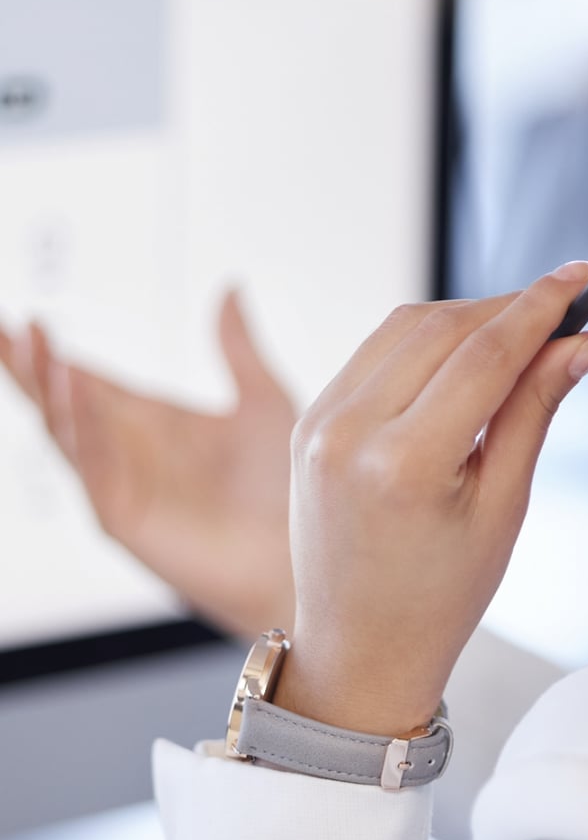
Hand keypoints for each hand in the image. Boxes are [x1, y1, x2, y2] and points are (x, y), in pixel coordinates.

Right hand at [0, 292, 295, 636]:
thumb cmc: (286, 488)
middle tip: (3, 326)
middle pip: (60, 402)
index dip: (52, 352)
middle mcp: (126, 453)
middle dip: (29, 365)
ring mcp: (121, 487)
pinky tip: (75, 387)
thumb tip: (229, 286)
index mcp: (150, 423)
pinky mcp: (125, 520)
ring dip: (46, 388)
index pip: (85, 380)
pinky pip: (92, 469)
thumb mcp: (262, 399)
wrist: (305, 553)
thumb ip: (237, 347)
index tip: (25, 317)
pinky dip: (81, 427)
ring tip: (32, 344)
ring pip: (65, 432)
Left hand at [278, 264, 587, 736]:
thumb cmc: (436, 598)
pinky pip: (371, 353)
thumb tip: (580, 346)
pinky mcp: (307, 422)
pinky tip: (458, 356)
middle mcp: (349, 433)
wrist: (360, 647)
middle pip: (441, 327)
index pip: (484, 354)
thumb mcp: (502, 507)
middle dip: (505, 308)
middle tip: (558, 311)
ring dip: (463, 317)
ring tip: (515, 335)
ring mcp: (319, 424)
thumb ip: (534, 411)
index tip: (576, 281)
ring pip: (401, 328)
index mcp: (403, 463)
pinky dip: (420, 340)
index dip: (539, 308)